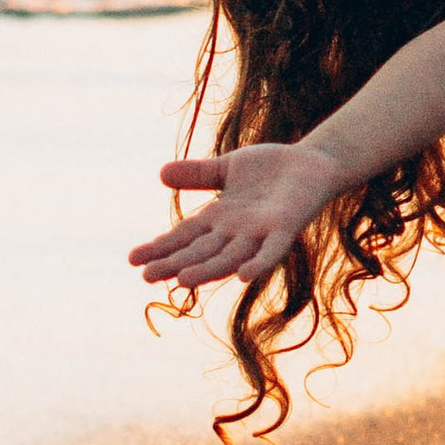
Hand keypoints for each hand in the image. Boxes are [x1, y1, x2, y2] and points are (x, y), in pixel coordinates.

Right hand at [129, 142, 340, 291]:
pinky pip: (271, 250)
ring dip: (207, 270)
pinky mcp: (285, 228)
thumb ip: (198, 174)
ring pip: (229, 256)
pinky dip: (259, 263)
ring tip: (182, 281)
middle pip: (200, 251)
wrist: (311, 164)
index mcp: (218, 219)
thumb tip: (161, 174)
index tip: (133, 259)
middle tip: (146, 276)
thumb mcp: (227, 168)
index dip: (161, 247)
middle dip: (174, 263)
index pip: (184, 236)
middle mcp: (235, 232)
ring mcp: (259, 233)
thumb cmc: (268, 170)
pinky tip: (243, 276)